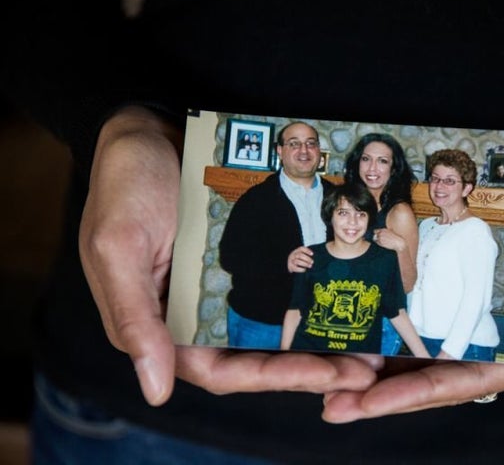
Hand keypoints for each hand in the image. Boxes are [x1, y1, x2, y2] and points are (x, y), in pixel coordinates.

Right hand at [79, 106, 376, 405]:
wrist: (147, 132)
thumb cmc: (125, 183)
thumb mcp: (118, 247)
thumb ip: (134, 319)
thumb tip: (157, 390)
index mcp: (158, 325)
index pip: (221, 371)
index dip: (274, 378)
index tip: (327, 375)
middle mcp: (191, 317)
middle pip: (255, 360)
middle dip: (310, 369)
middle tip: (363, 371)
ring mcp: (217, 292)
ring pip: (269, 334)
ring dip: (315, 345)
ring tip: (366, 350)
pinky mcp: (236, 265)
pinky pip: (274, 294)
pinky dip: (305, 305)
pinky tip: (342, 303)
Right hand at [288, 245, 313, 272]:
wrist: (289, 264)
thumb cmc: (299, 259)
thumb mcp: (301, 255)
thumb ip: (307, 254)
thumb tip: (316, 257)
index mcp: (297, 251)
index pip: (301, 248)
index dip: (307, 251)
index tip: (312, 254)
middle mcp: (293, 255)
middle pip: (300, 255)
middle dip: (307, 259)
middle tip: (312, 262)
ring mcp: (291, 260)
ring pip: (297, 261)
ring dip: (305, 264)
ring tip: (310, 266)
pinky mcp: (290, 266)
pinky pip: (295, 268)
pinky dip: (301, 269)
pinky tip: (305, 270)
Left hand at [321, 138, 503, 422]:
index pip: (463, 382)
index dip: (416, 395)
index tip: (367, 405)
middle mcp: (486, 335)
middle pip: (428, 374)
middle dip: (379, 393)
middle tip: (329, 405)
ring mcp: (463, 308)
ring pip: (413, 347)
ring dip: (371, 366)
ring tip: (323, 381)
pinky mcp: (448, 281)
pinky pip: (411, 306)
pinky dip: (381, 320)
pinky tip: (344, 330)